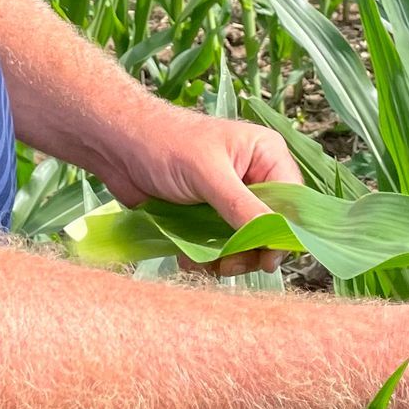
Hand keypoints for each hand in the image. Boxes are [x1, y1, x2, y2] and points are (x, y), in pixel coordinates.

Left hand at [97, 104, 303, 272]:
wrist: (116, 145)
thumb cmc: (164, 144)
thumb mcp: (208, 174)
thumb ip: (243, 208)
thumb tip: (275, 241)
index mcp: (266, 155)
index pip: (293, 204)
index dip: (282, 234)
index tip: (264, 259)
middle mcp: (254, 178)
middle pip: (271, 230)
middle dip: (249, 252)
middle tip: (226, 264)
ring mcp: (230, 200)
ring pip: (246, 245)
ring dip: (225, 260)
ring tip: (203, 261)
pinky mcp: (207, 217)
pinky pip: (221, 248)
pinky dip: (206, 258)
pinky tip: (187, 257)